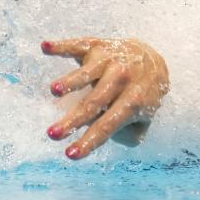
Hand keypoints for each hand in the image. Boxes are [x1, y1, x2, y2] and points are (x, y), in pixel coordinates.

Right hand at [41, 38, 169, 159]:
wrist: (153, 57)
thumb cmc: (142, 93)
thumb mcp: (144, 117)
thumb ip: (128, 133)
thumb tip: (100, 138)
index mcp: (134, 101)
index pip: (107, 125)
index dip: (89, 141)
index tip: (70, 155)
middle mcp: (122, 80)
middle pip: (93, 103)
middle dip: (72, 119)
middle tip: (52, 134)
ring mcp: (110, 60)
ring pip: (88, 72)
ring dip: (71, 81)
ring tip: (54, 90)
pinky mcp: (99, 46)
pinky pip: (79, 44)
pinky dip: (62, 46)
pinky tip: (46, 47)